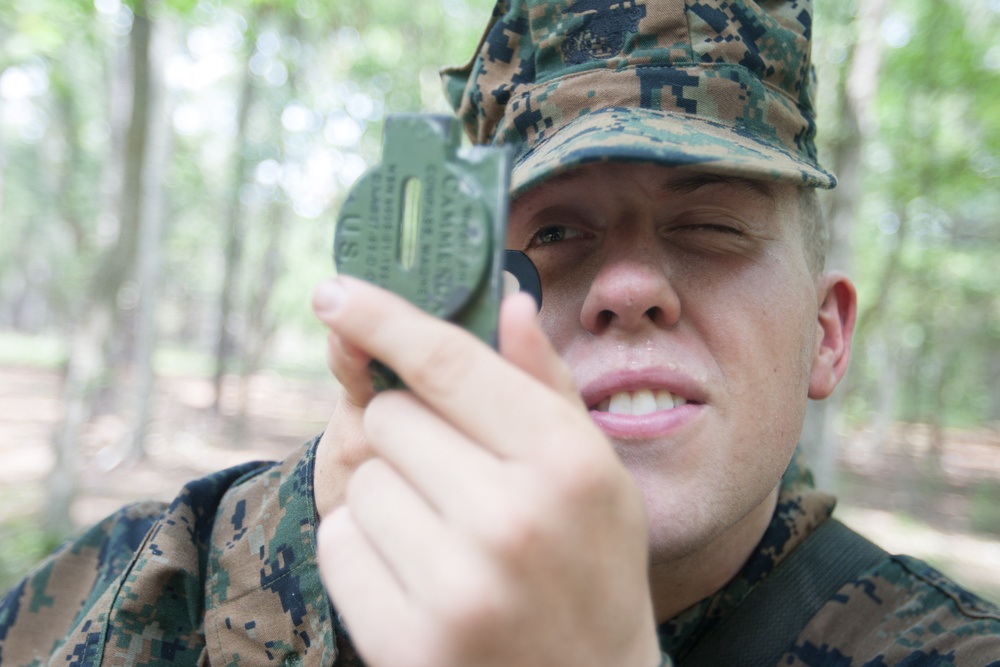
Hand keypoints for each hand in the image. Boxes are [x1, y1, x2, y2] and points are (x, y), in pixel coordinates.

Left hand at [313, 276, 661, 666]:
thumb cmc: (592, 571)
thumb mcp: (595, 476)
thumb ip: (547, 386)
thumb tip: (509, 303)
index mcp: (566, 464)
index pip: (448, 362)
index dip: (383, 316)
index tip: (336, 291)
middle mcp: (512, 519)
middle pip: (390, 417)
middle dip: (410, 436)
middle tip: (453, 479)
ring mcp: (456, 585)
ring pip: (360, 481)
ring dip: (390, 498)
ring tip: (444, 540)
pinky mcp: (406, 640)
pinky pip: (339, 545)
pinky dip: (365, 553)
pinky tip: (418, 580)